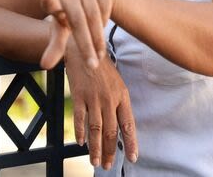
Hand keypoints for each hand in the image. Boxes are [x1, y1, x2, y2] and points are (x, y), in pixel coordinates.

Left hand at [41, 0, 117, 69]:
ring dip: (98, 39)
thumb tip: (44, 66)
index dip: (50, 1)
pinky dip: (105, 20)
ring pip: (94, 15)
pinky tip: (102, 29)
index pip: (49, 0)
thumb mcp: (62, 30)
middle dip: (85, 45)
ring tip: (99, 56)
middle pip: (77, 20)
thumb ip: (55, 46)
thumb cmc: (70, 15)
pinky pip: (106, 6)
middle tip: (92, 66)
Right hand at [64, 39, 138, 168]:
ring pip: (96, 129)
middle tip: (108, 166)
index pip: (128, 125)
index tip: (133, 158)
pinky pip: (80, 118)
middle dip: (111, 152)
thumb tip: (121, 126)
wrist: (83, 47)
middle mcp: (109, 99)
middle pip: (112, 132)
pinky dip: (80, 131)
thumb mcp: (116, 84)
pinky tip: (81, 143)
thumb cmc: (101, 68)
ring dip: (96, 148)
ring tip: (95, 162)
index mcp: (122, 97)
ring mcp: (93, 98)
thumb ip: (118, 104)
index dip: (131, 143)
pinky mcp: (79, 95)